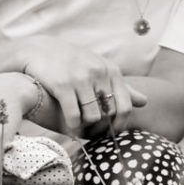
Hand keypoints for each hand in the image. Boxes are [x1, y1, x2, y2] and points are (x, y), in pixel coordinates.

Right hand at [21, 43, 146, 138]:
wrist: (38, 50)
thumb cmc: (73, 64)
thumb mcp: (99, 70)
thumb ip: (121, 87)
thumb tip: (145, 102)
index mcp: (110, 70)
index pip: (125, 106)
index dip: (119, 124)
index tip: (110, 133)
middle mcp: (98, 72)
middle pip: (109, 114)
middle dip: (101, 128)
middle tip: (91, 134)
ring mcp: (80, 78)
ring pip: (92, 117)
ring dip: (86, 127)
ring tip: (79, 127)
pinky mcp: (62, 85)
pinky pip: (74, 116)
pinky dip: (72, 126)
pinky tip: (68, 125)